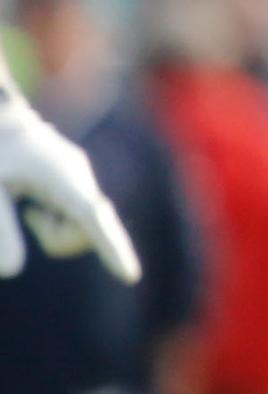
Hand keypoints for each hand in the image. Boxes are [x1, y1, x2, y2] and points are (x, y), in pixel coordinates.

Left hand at [0, 89, 139, 282]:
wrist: (4, 118)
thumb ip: (0, 227)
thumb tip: (13, 271)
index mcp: (61, 176)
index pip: (91, 217)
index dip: (110, 247)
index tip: (129, 276)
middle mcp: (81, 179)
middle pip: (87, 231)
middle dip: (56, 239)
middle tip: (28, 215)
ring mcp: (83, 181)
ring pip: (83, 229)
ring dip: (54, 232)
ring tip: (28, 208)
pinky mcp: (80, 186)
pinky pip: (78, 220)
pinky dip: (56, 223)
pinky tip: (37, 203)